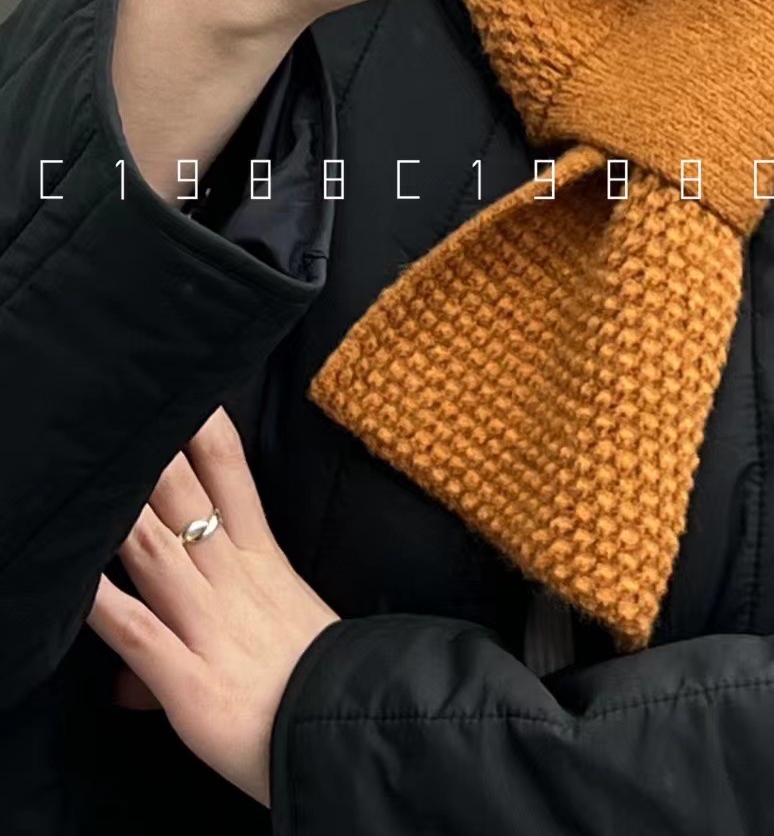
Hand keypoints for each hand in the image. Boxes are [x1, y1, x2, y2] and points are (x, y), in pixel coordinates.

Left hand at [86, 405, 340, 808]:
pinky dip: (103, 607)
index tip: (185, 388)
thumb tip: (140, 664)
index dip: (204, 429)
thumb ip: (218, 624)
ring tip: (92, 472)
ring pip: (155, 551)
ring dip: (120, 511)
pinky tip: (76, 583)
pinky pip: (138, 634)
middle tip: (124, 409)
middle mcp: (234, 580)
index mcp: (262, 559)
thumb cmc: (319, 680)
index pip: (231, 475)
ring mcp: (210, 626)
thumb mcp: (282, 631)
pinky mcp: (189, 680)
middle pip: (185, 497)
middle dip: (152, 452)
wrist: (351, 730)